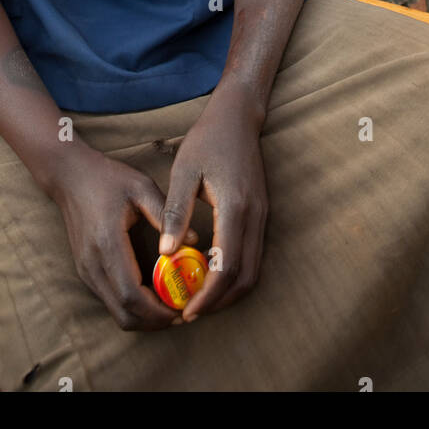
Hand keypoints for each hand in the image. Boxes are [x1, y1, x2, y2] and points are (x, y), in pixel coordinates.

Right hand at [51, 141, 195, 331]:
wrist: (70, 176)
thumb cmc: (108, 178)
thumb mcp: (141, 187)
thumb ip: (167, 214)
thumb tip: (194, 240)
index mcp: (108, 243)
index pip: (131, 294)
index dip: (158, 310)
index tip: (182, 309)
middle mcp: (93, 263)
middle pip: (124, 313)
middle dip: (154, 321)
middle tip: (182, 312)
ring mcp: (86, 270)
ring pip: (116, 311)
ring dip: (144, 316)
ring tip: (171, 304)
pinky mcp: (86, 271)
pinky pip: (110, 300)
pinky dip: (132, 306)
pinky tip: (152, 292)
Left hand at [160, 84, 267, 322]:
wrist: (238, 117)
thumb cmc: (207, 140)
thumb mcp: (184, 171)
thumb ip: (175, 212)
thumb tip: (166, 254)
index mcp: (235, 207)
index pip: (227, 266)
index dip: (209, 294)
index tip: (187, 310)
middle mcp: (255, 216)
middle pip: (245, 277)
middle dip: (219, 301)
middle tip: (191, 311)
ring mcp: (262, 216)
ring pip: (253, 269)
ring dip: (229, 291)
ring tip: (199, 298)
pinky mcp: (261, 214)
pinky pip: (253, 255)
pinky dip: (235, 273)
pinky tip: (210, 272)